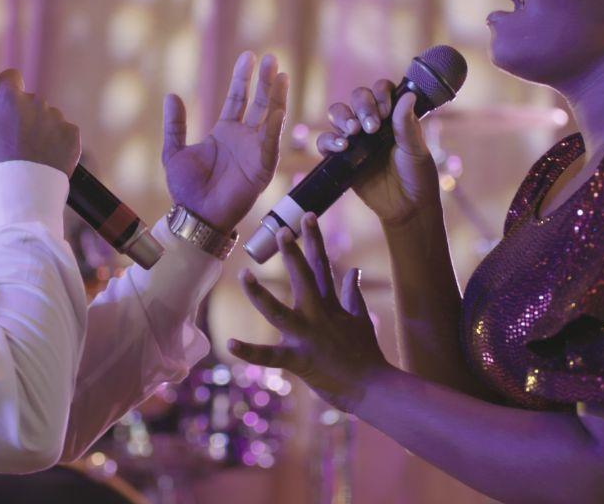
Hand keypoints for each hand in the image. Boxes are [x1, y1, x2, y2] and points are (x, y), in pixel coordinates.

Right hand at [0, 69, 80, 174]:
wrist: (22, 190)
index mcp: (9, 98)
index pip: (11, 76)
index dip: (7, 87)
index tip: (5, 99)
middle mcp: (36, 102)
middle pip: (31, 102)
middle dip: (25, 115)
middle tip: (17, 138)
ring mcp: (56, 117)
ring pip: (49, 118)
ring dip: (42, 129)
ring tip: (32, 154)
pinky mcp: (72, 134)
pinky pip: (64, 133)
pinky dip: (58, 143)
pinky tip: (47, 158)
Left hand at [161, 52, 287, 233]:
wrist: (194, 216)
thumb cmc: (186, 189)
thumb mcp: (174, 151)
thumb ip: (175, 124)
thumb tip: (171, 95)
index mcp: (225, 133)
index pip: (238, 99)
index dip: (243, 78)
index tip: (248, 56)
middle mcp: (244, 139)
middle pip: (259, 103)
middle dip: (265, 81)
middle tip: (270, 58)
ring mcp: (255, 152)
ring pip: (270, 119)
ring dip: (276, 98)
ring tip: (281, 75)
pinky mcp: (261, 169)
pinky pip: (270, 145)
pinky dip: (274, 129)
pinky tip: (278, 111)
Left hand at [227, 214, 391, 412]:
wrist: (373, 387)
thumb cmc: (366, 354)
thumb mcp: (360, 319)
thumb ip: (352, 293)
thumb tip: (354, 270)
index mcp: (330, 304)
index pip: (321, 265)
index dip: (313, 239)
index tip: (306, 215)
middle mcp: (318, 315)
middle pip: (304, 278)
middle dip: (292, 254)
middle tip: (281, 231)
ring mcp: (308, 336)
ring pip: (278, 311)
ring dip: (260, 294)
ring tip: (244, 275)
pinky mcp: (299, 360)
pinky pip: (270, 356)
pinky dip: (250, 351)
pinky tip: (229, 343)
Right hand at [317, 84, 439, 225]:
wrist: (406, 208)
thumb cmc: (417, 177)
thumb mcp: (416, 150)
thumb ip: (408, 124)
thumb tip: (408, 95)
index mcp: (393, 116)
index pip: (381, 90)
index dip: (380, 94)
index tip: (386, 111)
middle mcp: (372, 122)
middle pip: (357, 96)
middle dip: (363, 105)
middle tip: (372, 126)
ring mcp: (355, 139)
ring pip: (338, 112)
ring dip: (343, 117)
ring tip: (354, 132)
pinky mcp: (341, 158)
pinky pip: (325, 141)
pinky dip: (329, 140)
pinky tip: (342, 147)